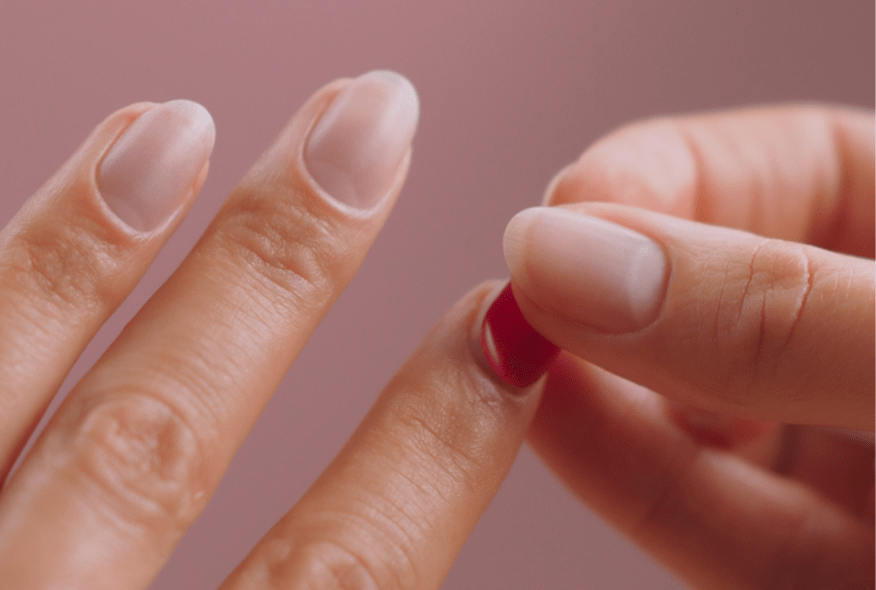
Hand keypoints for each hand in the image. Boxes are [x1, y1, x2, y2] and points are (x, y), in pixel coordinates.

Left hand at [0, 71, 544, 589]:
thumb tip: (426, 476)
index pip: (337, 582)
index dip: (432, 450)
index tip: (501, 333)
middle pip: (160, 448)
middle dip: (278, 274)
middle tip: (369, 132)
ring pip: (7, 390)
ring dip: (97, 251)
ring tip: (179, 128)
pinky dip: (9, 277)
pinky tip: (79, 187)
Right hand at [501, 106, 874, 588]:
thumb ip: (777, 314)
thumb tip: (578, 262)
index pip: (778, 172)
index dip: (659, 180)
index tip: (565, 209)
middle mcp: (865, 346)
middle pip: (712, 294)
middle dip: (609, 289)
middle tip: (521, 290)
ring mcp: (847, 455)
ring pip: (693, 410)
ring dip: (590, 383)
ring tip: (508, 354)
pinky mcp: (817, 564)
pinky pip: (705, 515)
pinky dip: (621, 472)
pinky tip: (548, 426)